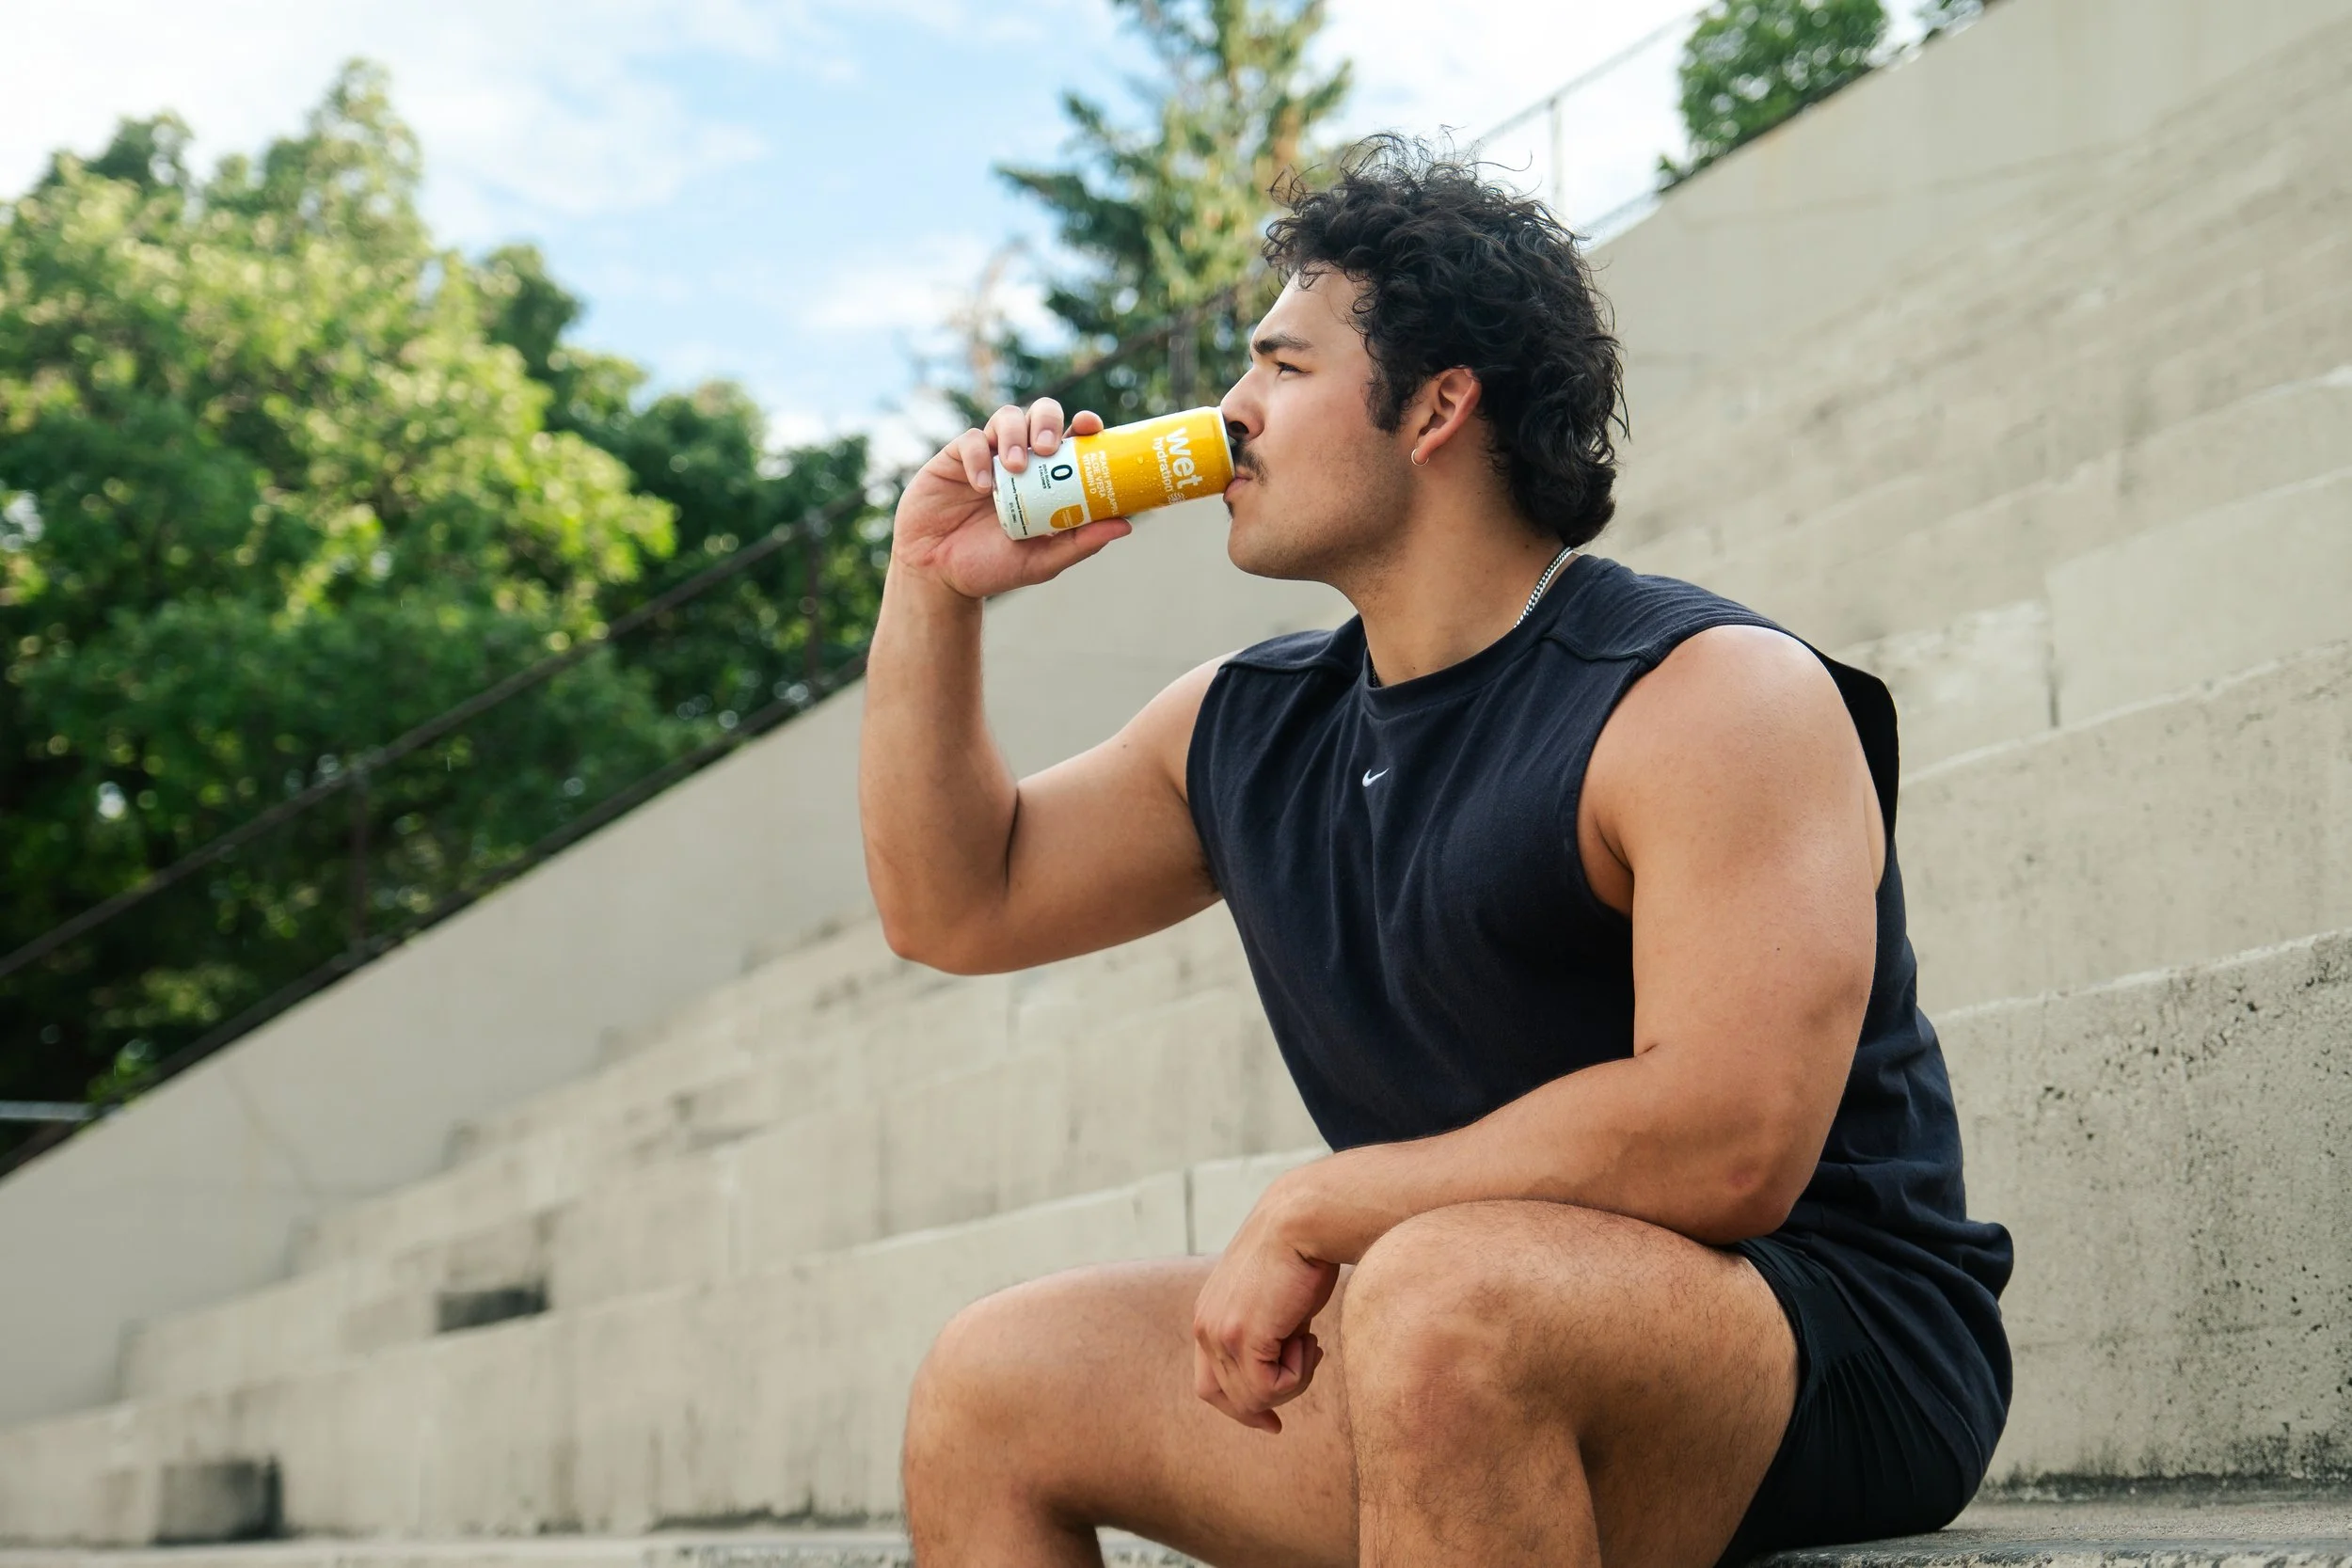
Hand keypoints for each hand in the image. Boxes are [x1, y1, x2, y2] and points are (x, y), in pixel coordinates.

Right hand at [890, 399, 1131, 599]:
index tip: (1090, 426)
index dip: (1084, 425)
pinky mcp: (955, 458)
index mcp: (1048, 477)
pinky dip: (979, 457)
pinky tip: (982, 486)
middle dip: (1047, 421)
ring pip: (1006, 417)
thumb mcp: (1042, 561)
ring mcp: (988, 455)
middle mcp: (1021, 459)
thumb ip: (1080, 542)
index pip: (1071, 439)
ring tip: (1015, 467)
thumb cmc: (993, 567)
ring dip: (1014, 435)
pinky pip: (970, 440)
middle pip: (1040, 414)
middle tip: (1047, 447)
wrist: (939, 576)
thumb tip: (1126, 526)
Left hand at [1192, 1176, 1340, 1432]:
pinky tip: (1309, 1338)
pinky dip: (1298, 1374)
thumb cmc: (1300, 1254)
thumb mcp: (1273, 1302)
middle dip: (1271, 1399)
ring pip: (1255, 1397)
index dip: (1240, 1408)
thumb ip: (1266, 1335)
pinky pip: (1271, 1388)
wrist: (1303, 1221)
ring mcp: (1218, 1334)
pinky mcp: (1241, 1336)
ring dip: (1294, 1380)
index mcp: (1207, 1317)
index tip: (1272, 1423)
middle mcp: (1204, 1328)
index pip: (1209, 1384)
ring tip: (1310, 1339)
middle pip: (1229, 1398)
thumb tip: (1280, 1376)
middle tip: (1308, 1365)